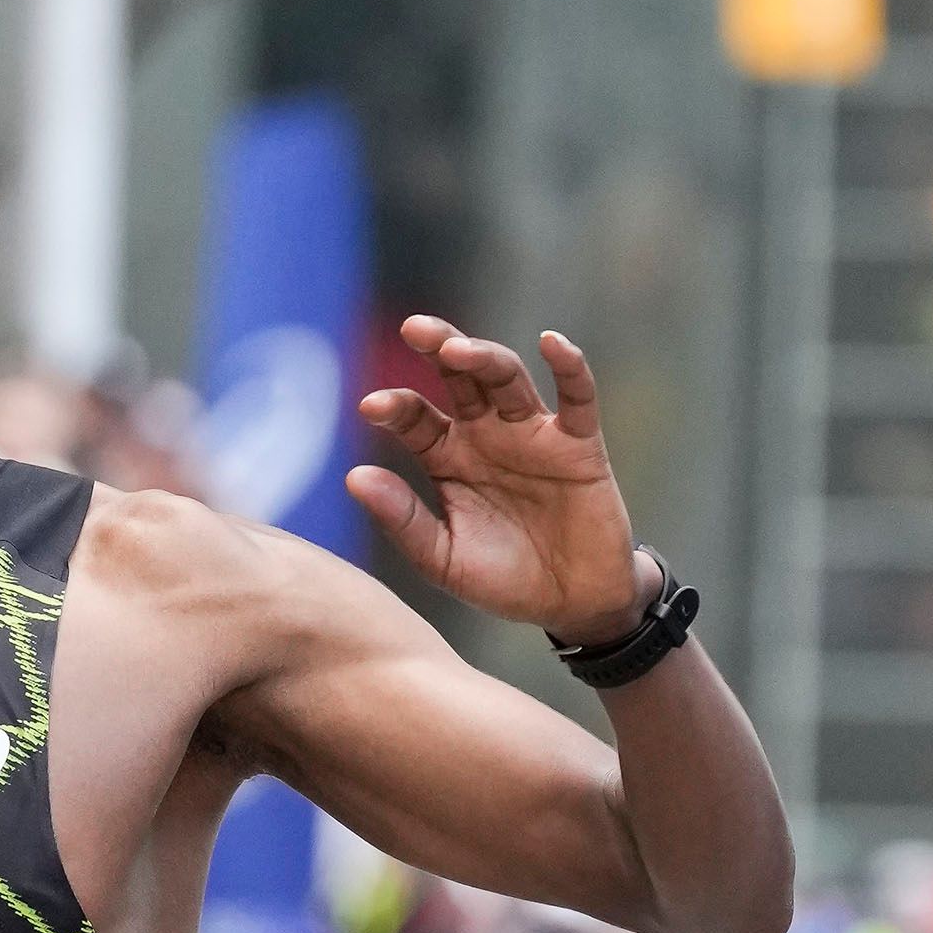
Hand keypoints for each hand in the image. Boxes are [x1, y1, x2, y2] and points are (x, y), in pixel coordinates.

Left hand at [347, 318, 645, 643]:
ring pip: (507, 379)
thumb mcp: (442, 557)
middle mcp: (486, 435)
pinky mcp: (578, 445)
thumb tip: (353, 477)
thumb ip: (403, 519)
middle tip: (414, 328)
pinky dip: (569, 366)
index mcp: (447, 458)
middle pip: (459, 378)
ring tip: (457, 349)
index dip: (394, 406)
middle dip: (439, 348)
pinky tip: (552, 343)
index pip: (415, 418)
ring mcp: (532, 435)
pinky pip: (577, 396)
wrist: (569, 604)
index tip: (371, 405)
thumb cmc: (502, 579)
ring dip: (484, 357)